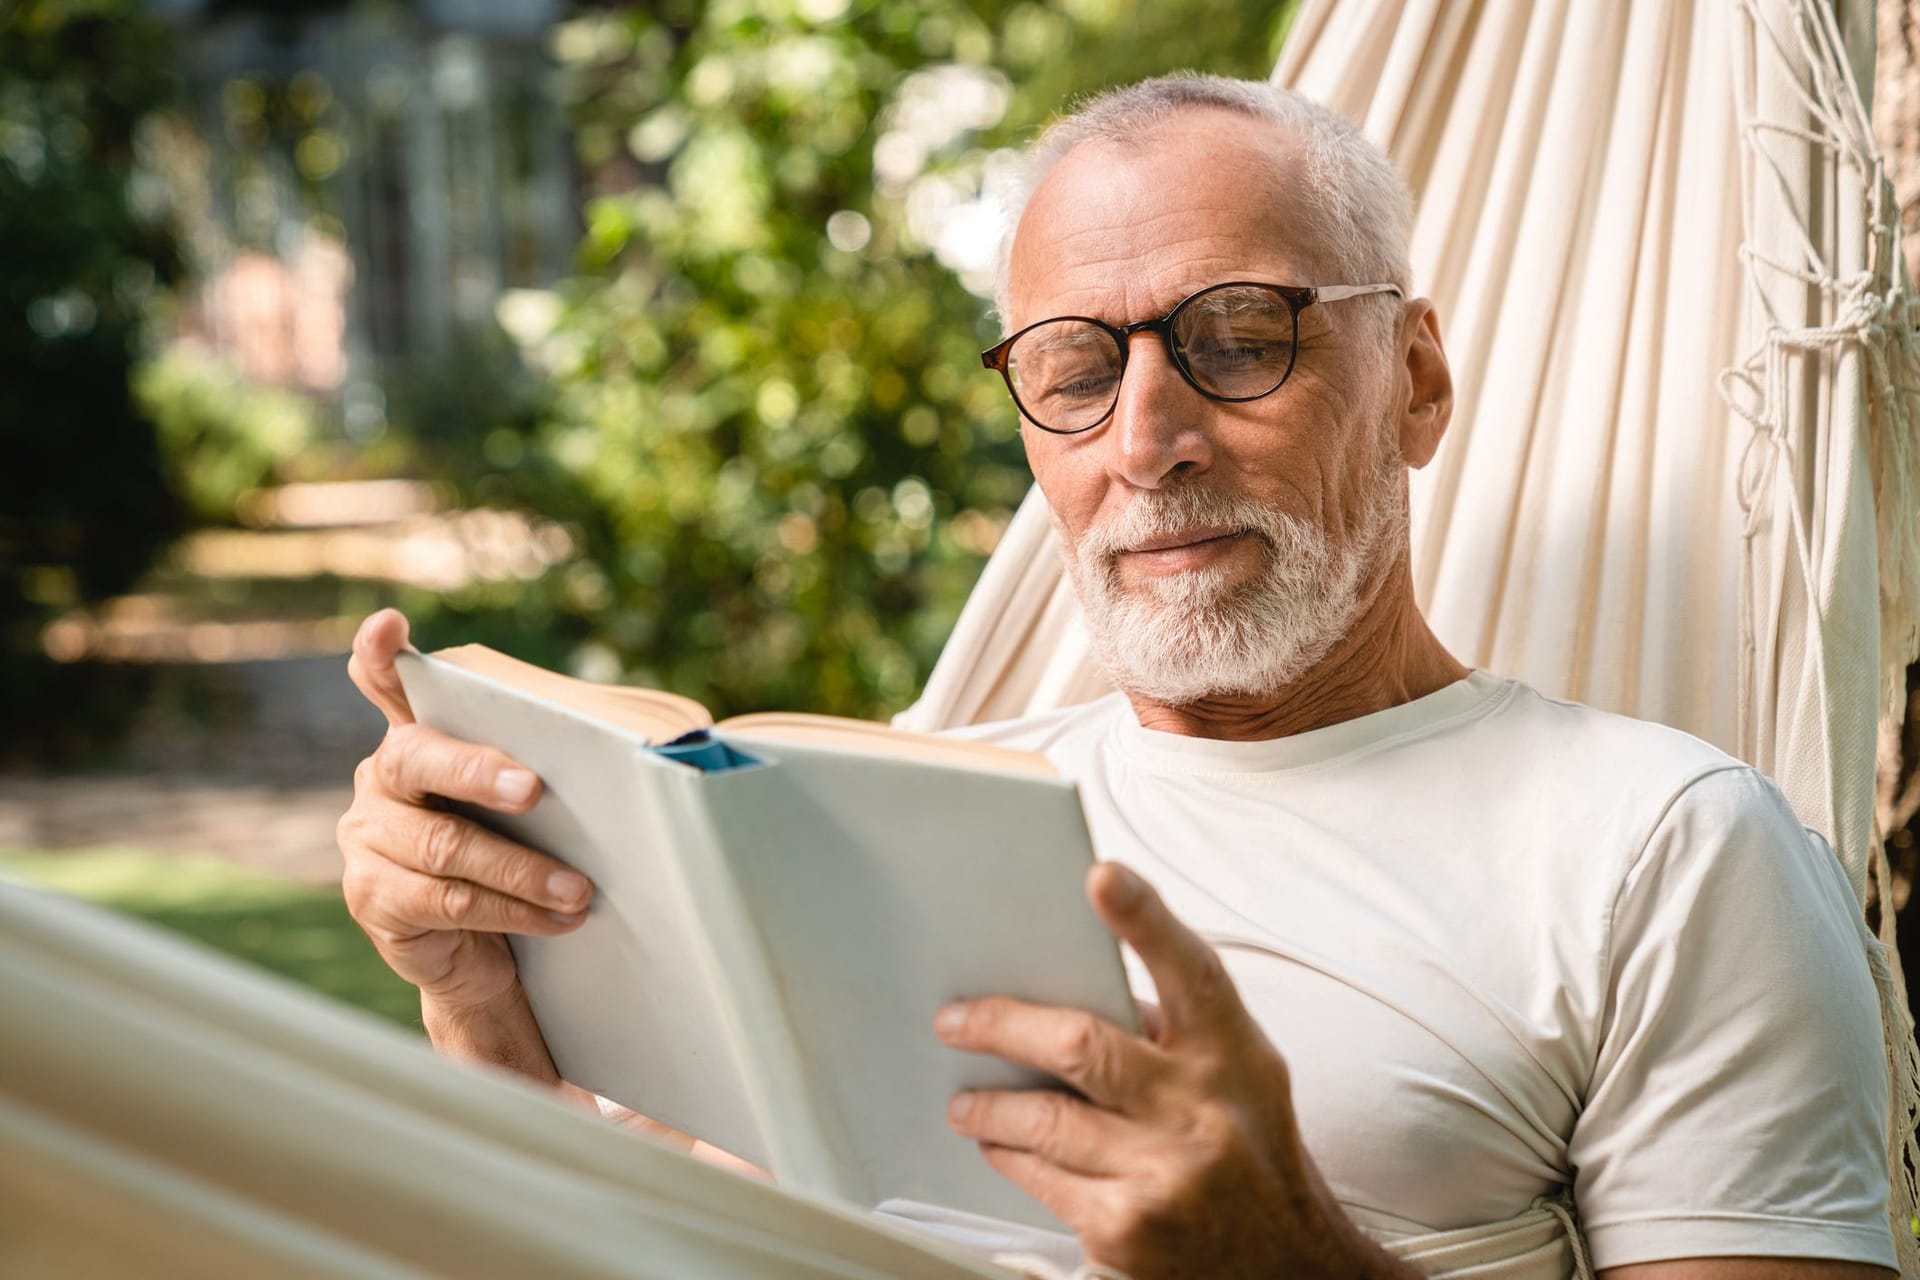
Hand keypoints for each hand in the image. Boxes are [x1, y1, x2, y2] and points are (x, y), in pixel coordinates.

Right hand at [337, 609, 595, 1014]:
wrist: (490, 955)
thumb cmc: (523, 854)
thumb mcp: (537, 803)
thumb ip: (557, 757)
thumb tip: (673, 733)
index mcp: (418, 736)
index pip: (386, 684)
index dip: (381, 656)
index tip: (391, 625)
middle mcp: (379, 779)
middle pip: (415, 757)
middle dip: (478, 770)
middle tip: (534, 789)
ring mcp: (368, 839)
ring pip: (445, 845)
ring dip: (522, 869)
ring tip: (581, 889)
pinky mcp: (375, 899)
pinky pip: (448, 902)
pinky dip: (514, 909)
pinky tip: (561, 917)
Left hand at [934, 862, 1408, 1279]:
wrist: (1289, 1267)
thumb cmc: (1247, 1149)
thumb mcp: (1237, 1074)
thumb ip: (1171, 1028)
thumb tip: (1064, 983)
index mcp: (1231, 1053)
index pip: (1188, 970)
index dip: (1144, 918)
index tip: (1101, 875)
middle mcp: (1200, 1109)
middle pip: (1081, 1046)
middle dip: (1001, 1025)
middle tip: (955, 1019)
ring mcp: (1163, 1174)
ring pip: (1043, 1120)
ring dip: (987, 1106)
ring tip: (965, 1100)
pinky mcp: (1127, 1230)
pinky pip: (1041, 1178)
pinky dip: (1010, 1156)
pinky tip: (999, 1146)